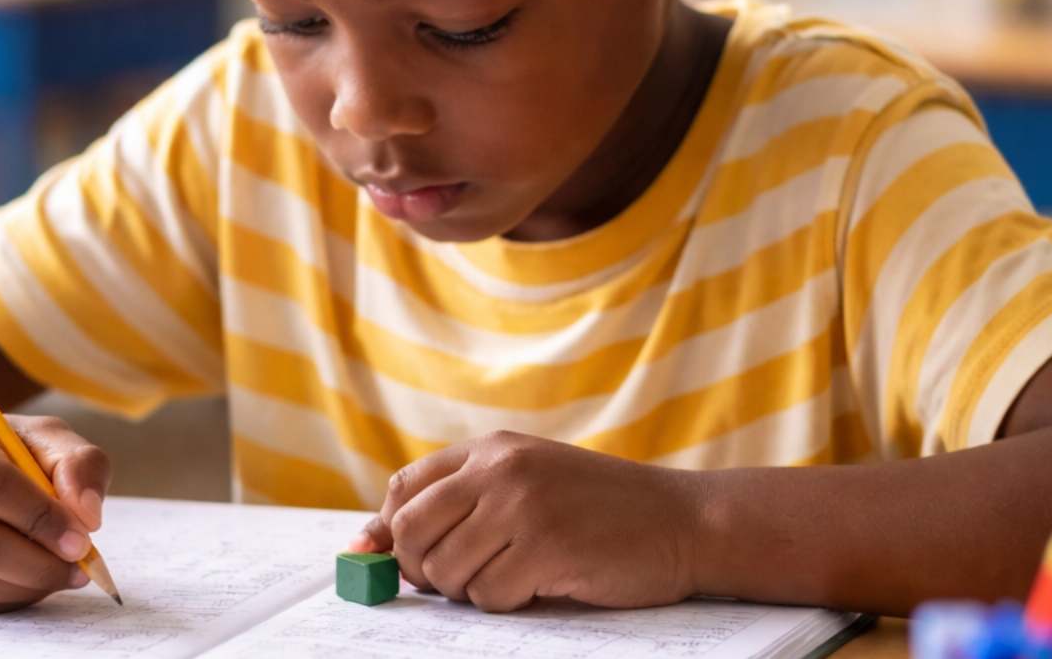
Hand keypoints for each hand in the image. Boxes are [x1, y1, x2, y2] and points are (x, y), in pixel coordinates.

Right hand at [0, 411, 110, 613]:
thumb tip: (86, 513)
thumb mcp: (43, 438)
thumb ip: (78, 463)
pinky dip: (7, 598)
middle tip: (79, 566)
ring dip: (26, 585)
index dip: (40, 516)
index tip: (82, 538)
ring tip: (62, 573)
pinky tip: (31, 581)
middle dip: (37, 562)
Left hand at [348, 431, 702, 612]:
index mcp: (491, 448)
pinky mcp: (545, 547)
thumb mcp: (528, 481)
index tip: (397, 558)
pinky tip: (541, 584)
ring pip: (446, 571)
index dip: (391, 530)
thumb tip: (367, 544)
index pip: (405, 488)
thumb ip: (460, 502)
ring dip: (471, 590)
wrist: (683, 521)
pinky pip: (488, 596)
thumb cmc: (601, 509)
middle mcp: (500, 469)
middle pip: (411, 531)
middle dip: (424, 569)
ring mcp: (522, 506)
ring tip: (513, 576)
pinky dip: (507, 603)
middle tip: (460, 580)